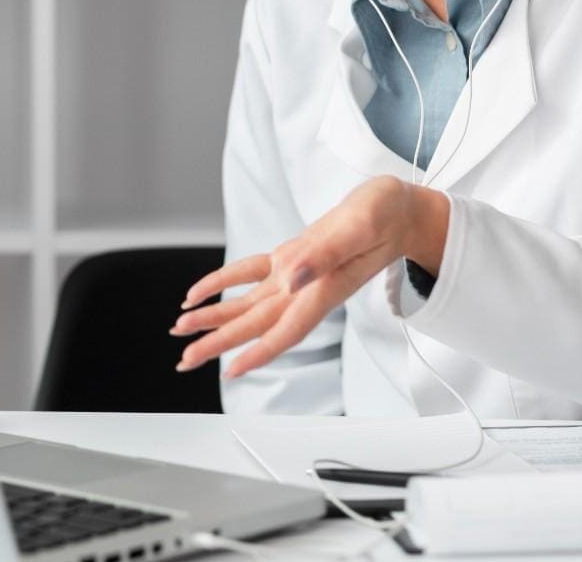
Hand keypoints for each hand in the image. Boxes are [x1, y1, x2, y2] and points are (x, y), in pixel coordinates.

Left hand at [169, 177, 448, 379]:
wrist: (399, 209)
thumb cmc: (386, 214)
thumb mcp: (360, 225)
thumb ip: (325, 253)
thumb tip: (289, 277)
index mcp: (324, 286)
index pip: (286, 329)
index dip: (258, 353)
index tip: (230, 372)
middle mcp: (307, 287)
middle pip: (257, 323)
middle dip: (220, 343)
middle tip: (185, 359)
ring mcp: (298, 275)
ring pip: (249, 304)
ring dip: (216, 319)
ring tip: (182, 330)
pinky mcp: (294, 258)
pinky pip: (250, 274)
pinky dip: (223, 282)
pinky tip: (200, 291)